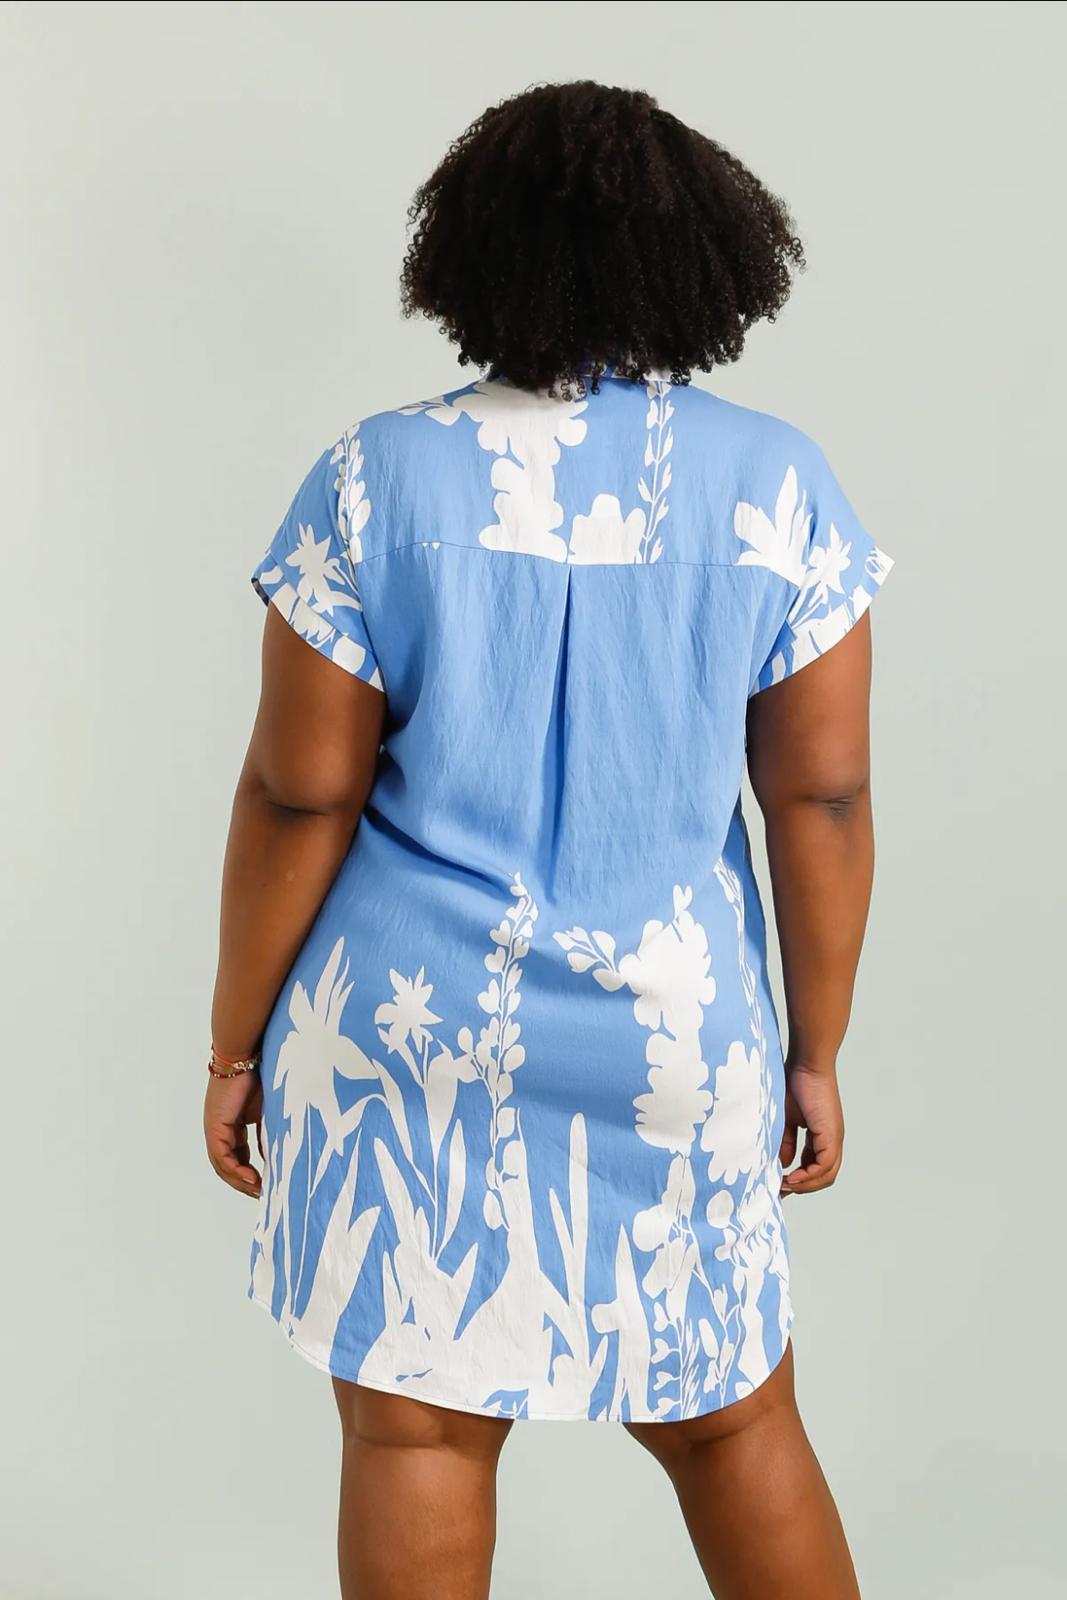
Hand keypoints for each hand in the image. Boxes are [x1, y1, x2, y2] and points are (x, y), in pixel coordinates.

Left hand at [203, 1070, 263, 1197]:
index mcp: (231, 1124)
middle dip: (244, 1183)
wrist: (246, 1055)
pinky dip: (236, 1170)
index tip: (266, 1184)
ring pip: (222, 1165)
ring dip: (240, 1181)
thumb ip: (266, 1132)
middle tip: (262, 1195)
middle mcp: (219, 1128)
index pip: (237, 1156)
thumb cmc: (260, 1074)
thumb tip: (272, 1156)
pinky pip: (222, 1156)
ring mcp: (215, 1128)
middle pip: (227, 1165)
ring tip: (258, 1192)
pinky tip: (252, 1179)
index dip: (249, 1172)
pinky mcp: (215, 1126)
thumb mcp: (267, 1110)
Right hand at [779, 1061, 843, 1195]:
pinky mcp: (832, 1135)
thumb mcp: (786, 1118)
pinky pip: (824, 1165)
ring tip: (784, 1186)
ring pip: (826, 1175)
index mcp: (822, 1136)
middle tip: (780, 1191)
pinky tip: (791, 1177)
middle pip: (824, 1176)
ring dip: (805, 1185)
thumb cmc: (794, 1083)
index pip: (815, 1167)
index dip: (799, 1179)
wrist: (806, 1063)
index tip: (779, 1184)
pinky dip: (808, 1176)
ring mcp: (834, 1138)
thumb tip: (785, 1163)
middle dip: (802, 1187)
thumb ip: (787, 1141)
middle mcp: (832, 1140)